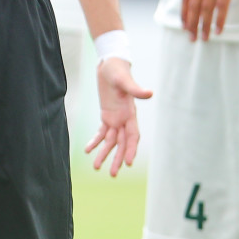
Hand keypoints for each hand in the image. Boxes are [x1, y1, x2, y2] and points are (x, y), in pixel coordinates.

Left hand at [85, 58, 152, 176]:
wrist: (110, 63)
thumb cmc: (118, 70)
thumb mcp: (125, 80)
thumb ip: (135, 89)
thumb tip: (150, 93)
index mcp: (130, 113)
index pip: (133, 136)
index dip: (131, 149)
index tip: (128, 163)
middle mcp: (124, 119)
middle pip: (122, 143)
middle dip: (117, 158)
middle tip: (112, 174)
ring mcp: (116, 118)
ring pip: (111, 141)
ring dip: (105, 153)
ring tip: (97, 167)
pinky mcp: (106, 115)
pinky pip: (101, 132)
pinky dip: (96, 141)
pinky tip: (88, 150)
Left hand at [182, 0, 238, 40]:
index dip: (185, 13)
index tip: (185, 26)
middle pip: (193, 3)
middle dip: (191, 23)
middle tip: (192, 38)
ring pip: (206, 6)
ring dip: (205, 24)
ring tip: (205, 38)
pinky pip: (222, 4)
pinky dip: (220, 19)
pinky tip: (220, 29)